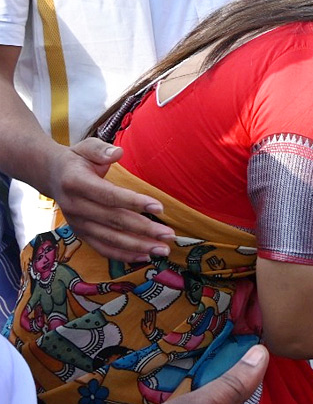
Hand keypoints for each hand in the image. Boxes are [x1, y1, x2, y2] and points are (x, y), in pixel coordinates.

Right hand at [49, 140, 174, 262]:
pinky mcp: (81, 234)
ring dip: (138, 246)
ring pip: (110, 239)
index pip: (109, 195)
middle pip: (114, 220)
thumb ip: (101, 150)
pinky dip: (123, 255)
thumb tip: (118, 152)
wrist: (52, 176)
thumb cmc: (77, 160)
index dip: (134, 202)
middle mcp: (75, 206)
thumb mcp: (86, 147)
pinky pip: (102, 248)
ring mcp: (77, 223)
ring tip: (163, 249)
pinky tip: (144, 257)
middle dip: (144, 229)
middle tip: (169, 235)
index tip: (160, 208)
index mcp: (76, 183)